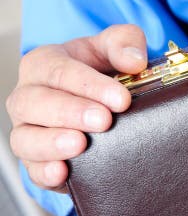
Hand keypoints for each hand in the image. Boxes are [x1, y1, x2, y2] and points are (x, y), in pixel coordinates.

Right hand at [5, 25, 146, 192]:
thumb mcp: (113, 46)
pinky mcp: (36, 160)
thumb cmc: (101, 66)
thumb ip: (125, 42)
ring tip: (80, 145)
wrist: (98, 97)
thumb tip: (135, 62)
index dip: (90, 85)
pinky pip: (32, 169)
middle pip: (36, 103)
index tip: (121, 100)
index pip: (60, 71)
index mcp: (43, 63)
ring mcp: (27, 130)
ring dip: (52, 143)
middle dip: (71, 112)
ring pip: (25, 138)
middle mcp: (28, 97)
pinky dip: (44, 172)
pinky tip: (62, 173)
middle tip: (103, 120)